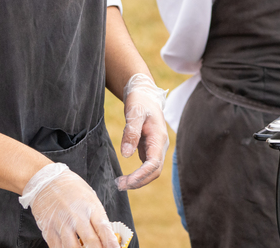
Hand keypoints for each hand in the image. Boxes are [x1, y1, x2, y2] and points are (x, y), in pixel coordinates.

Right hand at [20, 162, 117, 247]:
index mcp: (91, 207)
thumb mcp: (90, 197)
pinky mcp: (48, 230)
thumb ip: (97, 217)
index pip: (104, 229)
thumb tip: (107, 236)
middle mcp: (77, 216)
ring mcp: (61, 224)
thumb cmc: (72, 188)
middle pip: (91, 242)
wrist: (46, 180)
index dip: (111, 243)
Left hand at [115, 73, 167, 190]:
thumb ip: (131, 132)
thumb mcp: (134, 112)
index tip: (127, 182)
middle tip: (119, 185)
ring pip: (151, 171)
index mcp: (159, 137)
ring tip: (119, 184)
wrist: (144, 94)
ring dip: (138, 180)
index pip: (154, 163)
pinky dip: (137, 175)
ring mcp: (156, 148)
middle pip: (155, 171)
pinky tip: (125, 178)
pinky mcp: (150, 148)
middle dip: (139, 181)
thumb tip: (126, 155)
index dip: (141, 175)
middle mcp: (160, 145)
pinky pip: (146, 166)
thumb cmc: (140, 101)